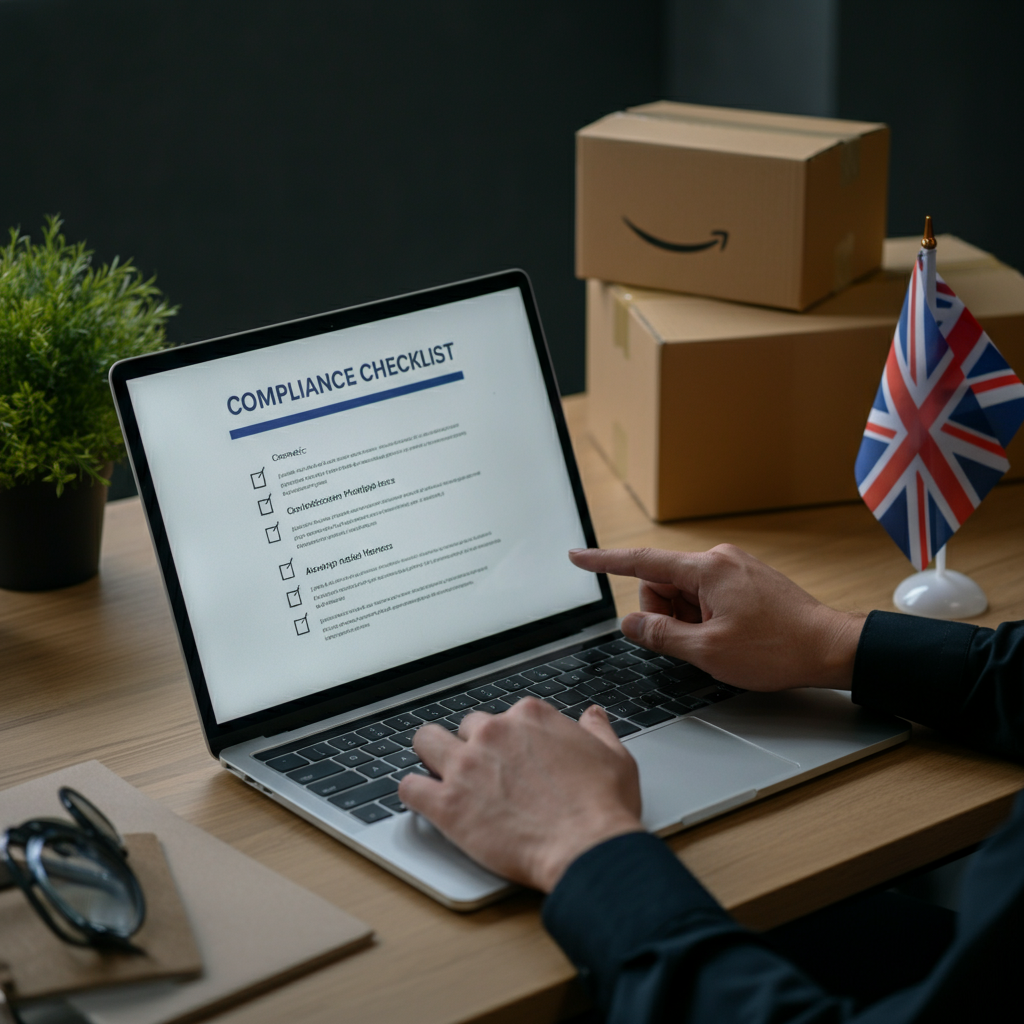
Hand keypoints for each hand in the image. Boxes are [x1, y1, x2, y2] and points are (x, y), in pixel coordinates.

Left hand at [398, 698, 642, 892]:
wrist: (587, 849)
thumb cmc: (602, 808)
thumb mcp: (614, 757)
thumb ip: (597, 730)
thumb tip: (592, 717)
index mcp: (530, 717)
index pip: (505, 716)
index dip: (508, 738)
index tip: (512, 756)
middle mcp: (493, 733)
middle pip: (466, 727)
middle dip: (473, 747)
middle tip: (483, 774)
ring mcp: (467, 766)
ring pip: (426, 742)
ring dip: (430, 755)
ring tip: (437, 773)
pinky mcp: (448, 804)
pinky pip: (409, 788)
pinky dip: (413, 793)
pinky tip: (423, 801)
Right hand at [569, 544, 863, 691]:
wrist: (831, 647)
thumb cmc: (777, 648)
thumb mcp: (709, 651)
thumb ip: (661, 635)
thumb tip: (632, 623)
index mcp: (706, 569)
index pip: (641, 562)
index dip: (603, 561)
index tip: (577, 556)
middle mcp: (718, 559)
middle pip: (662, 584)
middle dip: (665, 615)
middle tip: (694, 643)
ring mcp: (734, 569)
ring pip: (684, 594)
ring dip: (687, 620)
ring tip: (720, 642)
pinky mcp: (745, 581)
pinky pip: (706, 596)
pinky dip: (704, 618)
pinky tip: (730, 637)